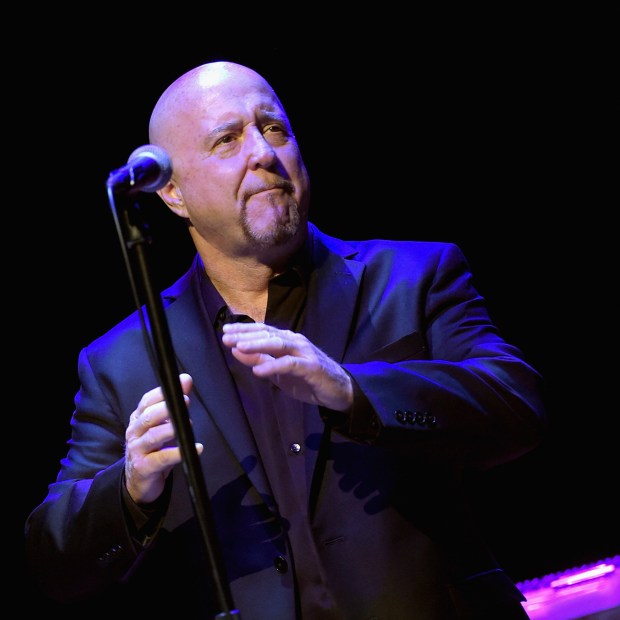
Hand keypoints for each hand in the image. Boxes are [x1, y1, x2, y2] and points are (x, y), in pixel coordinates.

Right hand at [124, 373, 202, 504]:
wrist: (138, 482)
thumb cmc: (153, 449)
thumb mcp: (162, 425)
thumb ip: (174, 403)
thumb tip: (186, 380)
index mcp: (138, 419)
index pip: (147, 401)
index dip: (163, 392)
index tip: (182, 384)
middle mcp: (134, 432)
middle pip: (148, 416)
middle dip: (167, 407)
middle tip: (186, 402)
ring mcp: (137, 450)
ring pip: (153, 436)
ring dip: (172, 428)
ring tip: (188, 424)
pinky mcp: (144, 468)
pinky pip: (162, 459)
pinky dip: (179, 453)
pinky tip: (195, 448)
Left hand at [221, 322, 352, 410]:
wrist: (338, 390)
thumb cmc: (307, 379)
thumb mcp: (279, 372)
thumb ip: (260, 361)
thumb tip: (236, 351)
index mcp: (287, 340)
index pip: (262, 330)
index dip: (244, 330)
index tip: (225, 331)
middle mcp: (295, 341)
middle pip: (268, 334)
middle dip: (246, 335)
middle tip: (226, 337)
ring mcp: (304, 352)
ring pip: (278, 344)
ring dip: (258, 345)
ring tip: (239, 347)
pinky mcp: (311, 366)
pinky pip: (290, 364)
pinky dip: (274, 366)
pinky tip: (259, 371)